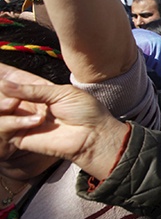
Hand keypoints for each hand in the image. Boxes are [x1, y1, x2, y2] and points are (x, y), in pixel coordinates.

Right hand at [0, 63, 126, 179]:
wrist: (93, 135)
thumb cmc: (85, 112)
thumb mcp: (61, 93)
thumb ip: (32, 90)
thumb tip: (4, 84)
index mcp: (38, 92)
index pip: (13, 84)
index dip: (3, 80)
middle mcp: (27, 106)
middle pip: (2, 98)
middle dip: (0, 92)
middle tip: (1, 86)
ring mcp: (22, 122)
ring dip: (2, 105)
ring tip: (14, 103)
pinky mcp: (20, 138)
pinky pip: (4, 128)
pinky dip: (13, 122)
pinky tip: (36, 120)